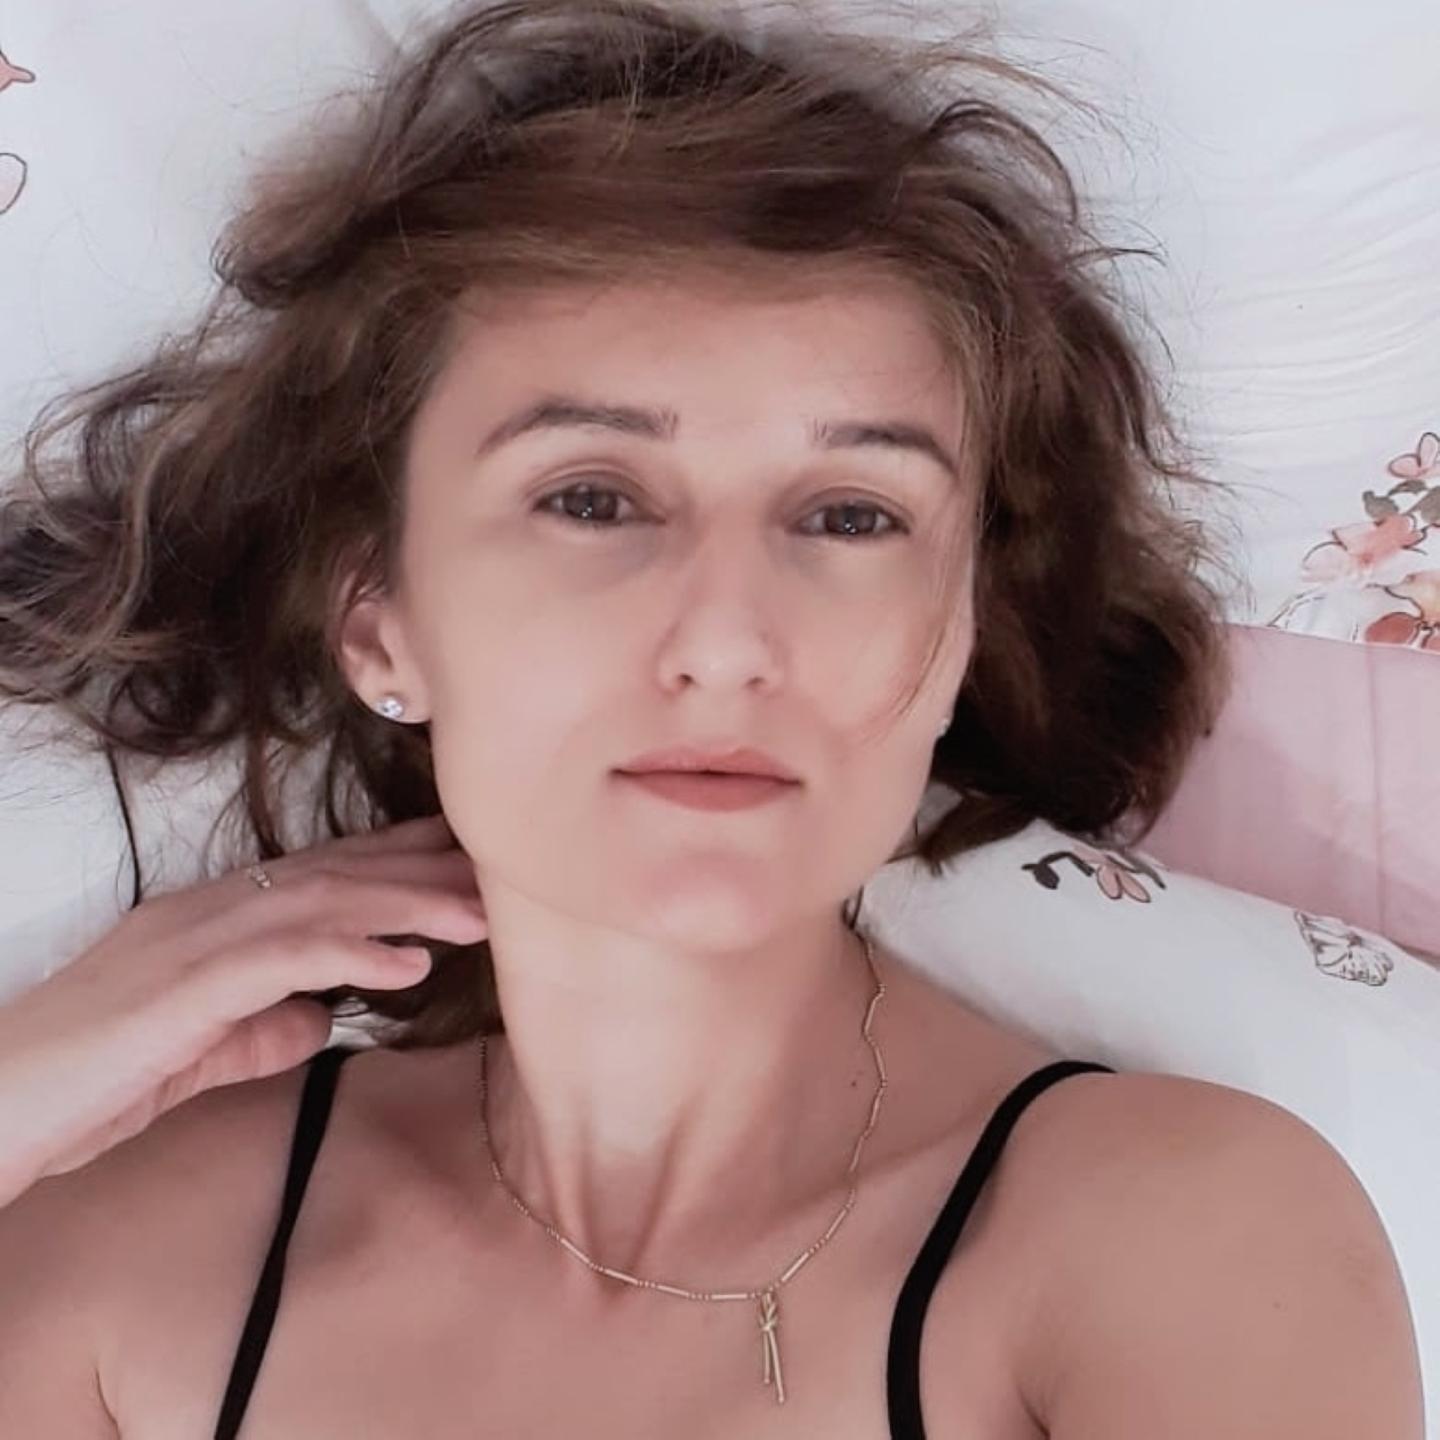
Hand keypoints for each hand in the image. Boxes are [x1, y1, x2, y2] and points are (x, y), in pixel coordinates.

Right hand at [0, 814, 487, 1208]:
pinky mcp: (184, 985)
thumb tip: (324, 1016)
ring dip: (409, 905)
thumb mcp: (200, 1050)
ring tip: (481, 916)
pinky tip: (408, 965)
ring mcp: (195, 940)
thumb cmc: (91, 1078)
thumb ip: (264, 1027)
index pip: (325, 875)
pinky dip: (351, 953)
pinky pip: (285, 957)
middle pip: (339, 873)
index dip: (401, 863)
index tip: (469, 863)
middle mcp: (212, 911)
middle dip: (425, 870)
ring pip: (325, 902)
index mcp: (217, 919)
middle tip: (504, 873)